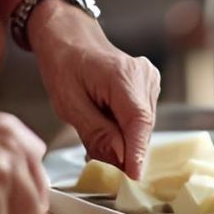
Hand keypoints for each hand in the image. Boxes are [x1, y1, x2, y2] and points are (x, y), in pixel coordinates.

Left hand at [29, 2, 160, 174]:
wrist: (71, 37)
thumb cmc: (64, 64)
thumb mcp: (68, 103)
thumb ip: (96, 132)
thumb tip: (119, 157)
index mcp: (122, 75)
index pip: (138, 121)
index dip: (137, 152)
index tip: (134, 176)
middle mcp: (143, 75)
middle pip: (142, 126)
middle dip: (124, 149)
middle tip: (98, 160)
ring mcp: (149, 79)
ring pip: (142, 125)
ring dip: (123, 139)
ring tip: (95, 133)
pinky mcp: (149, 86)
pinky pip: (141, 118)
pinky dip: (124, 129)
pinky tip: (105, 125)